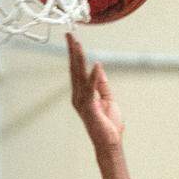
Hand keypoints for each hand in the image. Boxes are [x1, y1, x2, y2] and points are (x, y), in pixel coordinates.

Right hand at [67, 32, 123, 154]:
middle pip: (75, 69)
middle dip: (72, 51)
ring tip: (77, 44)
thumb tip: (98, 67)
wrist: (109, 143)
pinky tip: (96, 64)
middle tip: (69, 35)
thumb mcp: (107, 99)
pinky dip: (94, 77)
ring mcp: (82, 102)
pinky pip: (92, 89)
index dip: (75, 55)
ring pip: (80, 76)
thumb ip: (102, 84)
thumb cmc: (108, 125)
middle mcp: (78, 96)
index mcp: (82, 94)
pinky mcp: (90, 107)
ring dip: (79, 59)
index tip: (73, 40)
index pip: (77, 71)